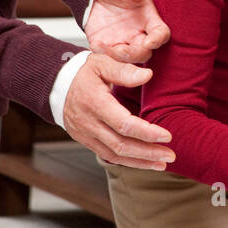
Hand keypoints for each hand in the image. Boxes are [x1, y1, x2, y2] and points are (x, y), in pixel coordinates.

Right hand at [62, 52, 174, 168]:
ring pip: (114, 155)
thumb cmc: (84, 72)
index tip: (167, 136)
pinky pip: (107, 155)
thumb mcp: (102, 62)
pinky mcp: (86, 141)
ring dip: (140, 162)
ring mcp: (85, 135)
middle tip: (171, 156)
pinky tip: (145, 163)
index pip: (123, 124)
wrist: (56, 85)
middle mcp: (89, 123)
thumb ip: (124, 70)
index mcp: (95, 103)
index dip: (146, 132)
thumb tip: (148, 76)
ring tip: (163, 164)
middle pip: (121, 145)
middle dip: (148, 153)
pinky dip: (128, 162)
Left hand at [85, 0, 170, 63]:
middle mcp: (138, 33)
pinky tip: (95, 43)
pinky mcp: (106, 45)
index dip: (158, 39)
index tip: (149, 41)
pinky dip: (101, 54)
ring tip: (102, 45)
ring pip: (127, 59)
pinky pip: (107, 57)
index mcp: (149, 19)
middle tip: (121, 49)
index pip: (161, 33)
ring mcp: (123, 41)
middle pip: (145, 52)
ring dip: (116, 57)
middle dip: (134, 54)